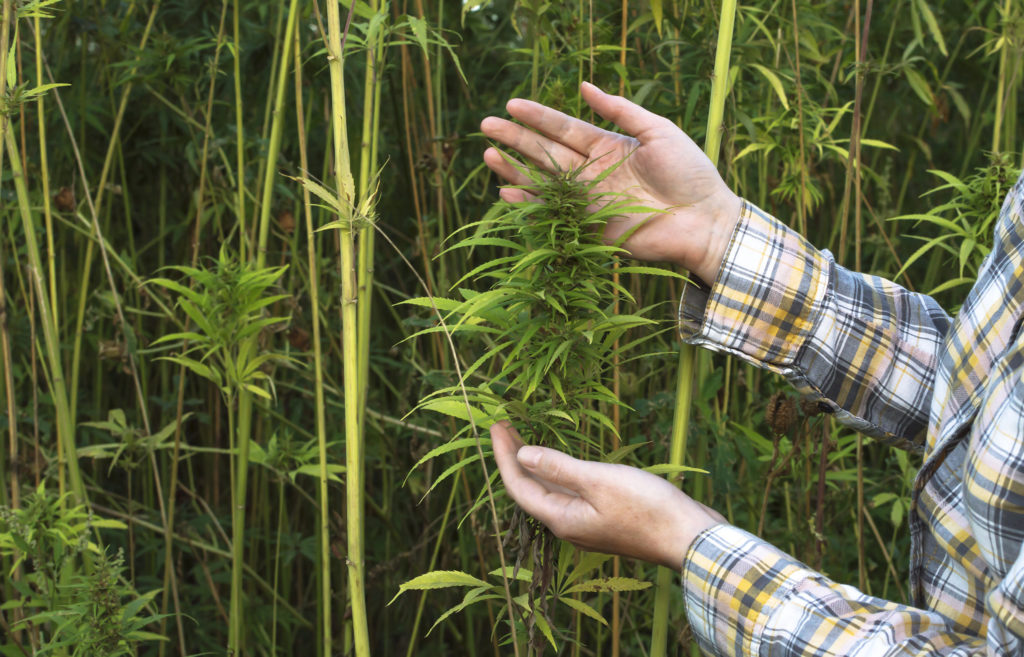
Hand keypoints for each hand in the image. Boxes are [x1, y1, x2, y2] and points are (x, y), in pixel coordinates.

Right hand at [480, 82, 741, 284]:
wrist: (704, 219)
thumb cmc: (689, 172)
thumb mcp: (658, 131)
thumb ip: (620, 110)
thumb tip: (584, 85)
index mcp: (607, 146)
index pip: (563, 128)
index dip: (538, 116)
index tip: (512, 105)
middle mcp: (592, 171)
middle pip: (546, 152)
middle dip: (516, 139)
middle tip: (486, 125)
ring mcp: (588, 199)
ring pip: (543, 181)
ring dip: (515, 169)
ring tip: (487, 155)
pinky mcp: (590, 226)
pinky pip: (553, 213)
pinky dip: (530, 203)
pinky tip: (506, 191)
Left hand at [490, 421, 723, 569]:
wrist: (691, 538)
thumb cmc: (648, 509)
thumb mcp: (600, 481)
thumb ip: (560, 468)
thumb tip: (523, 455)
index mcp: (562, 519)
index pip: (519, 485)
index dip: (504, 455)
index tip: (496, 425)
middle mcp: (570, 525)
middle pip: (531, 489)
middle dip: (515, 457)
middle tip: (504, 426)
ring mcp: (588, 524)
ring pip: (551, 492)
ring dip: (536, 464)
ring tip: (524, 439)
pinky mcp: (606, 519)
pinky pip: (570, 494)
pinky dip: (558, 474)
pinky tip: (562, 463)